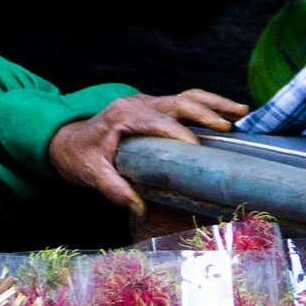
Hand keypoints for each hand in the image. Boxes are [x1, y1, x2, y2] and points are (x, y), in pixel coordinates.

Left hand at [48, 89, 247, 213]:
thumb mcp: (91, 174)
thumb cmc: (77, 156)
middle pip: (180, 102)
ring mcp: (147, 103)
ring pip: (186, 97)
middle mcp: (138, 103)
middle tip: (229, 128)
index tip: (199, 151)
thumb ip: (115, 189)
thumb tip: (140, 208)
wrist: (64, 139)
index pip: (160, 123)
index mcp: (124, 115)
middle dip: (207, 113)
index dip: (181, 136)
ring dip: (215, 104)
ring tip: (242, 112)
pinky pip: (184, 103)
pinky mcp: (153, 108)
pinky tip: (228, 115)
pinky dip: (207, 107)